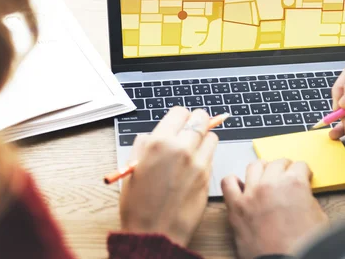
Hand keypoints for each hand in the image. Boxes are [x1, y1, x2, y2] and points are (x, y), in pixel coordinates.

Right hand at [119, 107, 217, 246]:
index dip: (179, 117)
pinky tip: (193, 167)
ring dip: (204, 139)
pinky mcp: (208, 176)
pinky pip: (212, 156)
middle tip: (190, 130)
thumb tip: (154, 135)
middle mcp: (181, 148)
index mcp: (159, 143)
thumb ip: (144, 145)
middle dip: (196, 122)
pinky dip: (206, 156)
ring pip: (212, 136)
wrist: (154, 233)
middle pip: (201, 119)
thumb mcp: (132, 167)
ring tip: (192, 150)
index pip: (180, 112)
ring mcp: (198, 162)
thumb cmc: (138, 204)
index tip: (178, 123)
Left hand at [221, 159, 327, 258]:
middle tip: (286, 176)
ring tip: (265, 177)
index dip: (303, 172)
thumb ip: (308, 198)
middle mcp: (271, 184)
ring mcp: (251, 193)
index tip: (302, 176)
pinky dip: (234, 182)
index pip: (300, 166)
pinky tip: (241, 186)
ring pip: (254, 166)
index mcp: (294, 184)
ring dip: (262, 169)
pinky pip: (228, 183)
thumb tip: (302, 194)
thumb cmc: (303, 245)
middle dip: (284, 168)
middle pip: (277, 163)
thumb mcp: (319, 217)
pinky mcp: (236, 207)